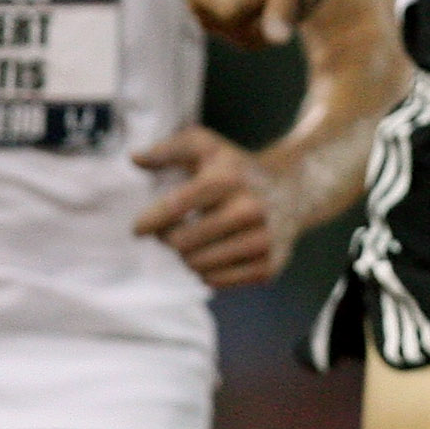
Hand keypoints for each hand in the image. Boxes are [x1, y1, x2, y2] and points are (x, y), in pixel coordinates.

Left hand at [133, 125, 302, 287]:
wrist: (294, 190)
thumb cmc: (238, 169)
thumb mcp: (207, 147)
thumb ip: (169, 149)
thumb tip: (135, 158)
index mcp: (229, 178)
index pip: (174, 207)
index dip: (149, 221)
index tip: (140, 228)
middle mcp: (249, 210)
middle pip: (181, 244)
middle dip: (169, 239)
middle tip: (174, 230)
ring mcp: (262, 241)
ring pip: (197, 266)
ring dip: (188, 256)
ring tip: (196, 241)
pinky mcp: (268, 266)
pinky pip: (216, 281)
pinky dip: (207, 271)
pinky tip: (214, 252)